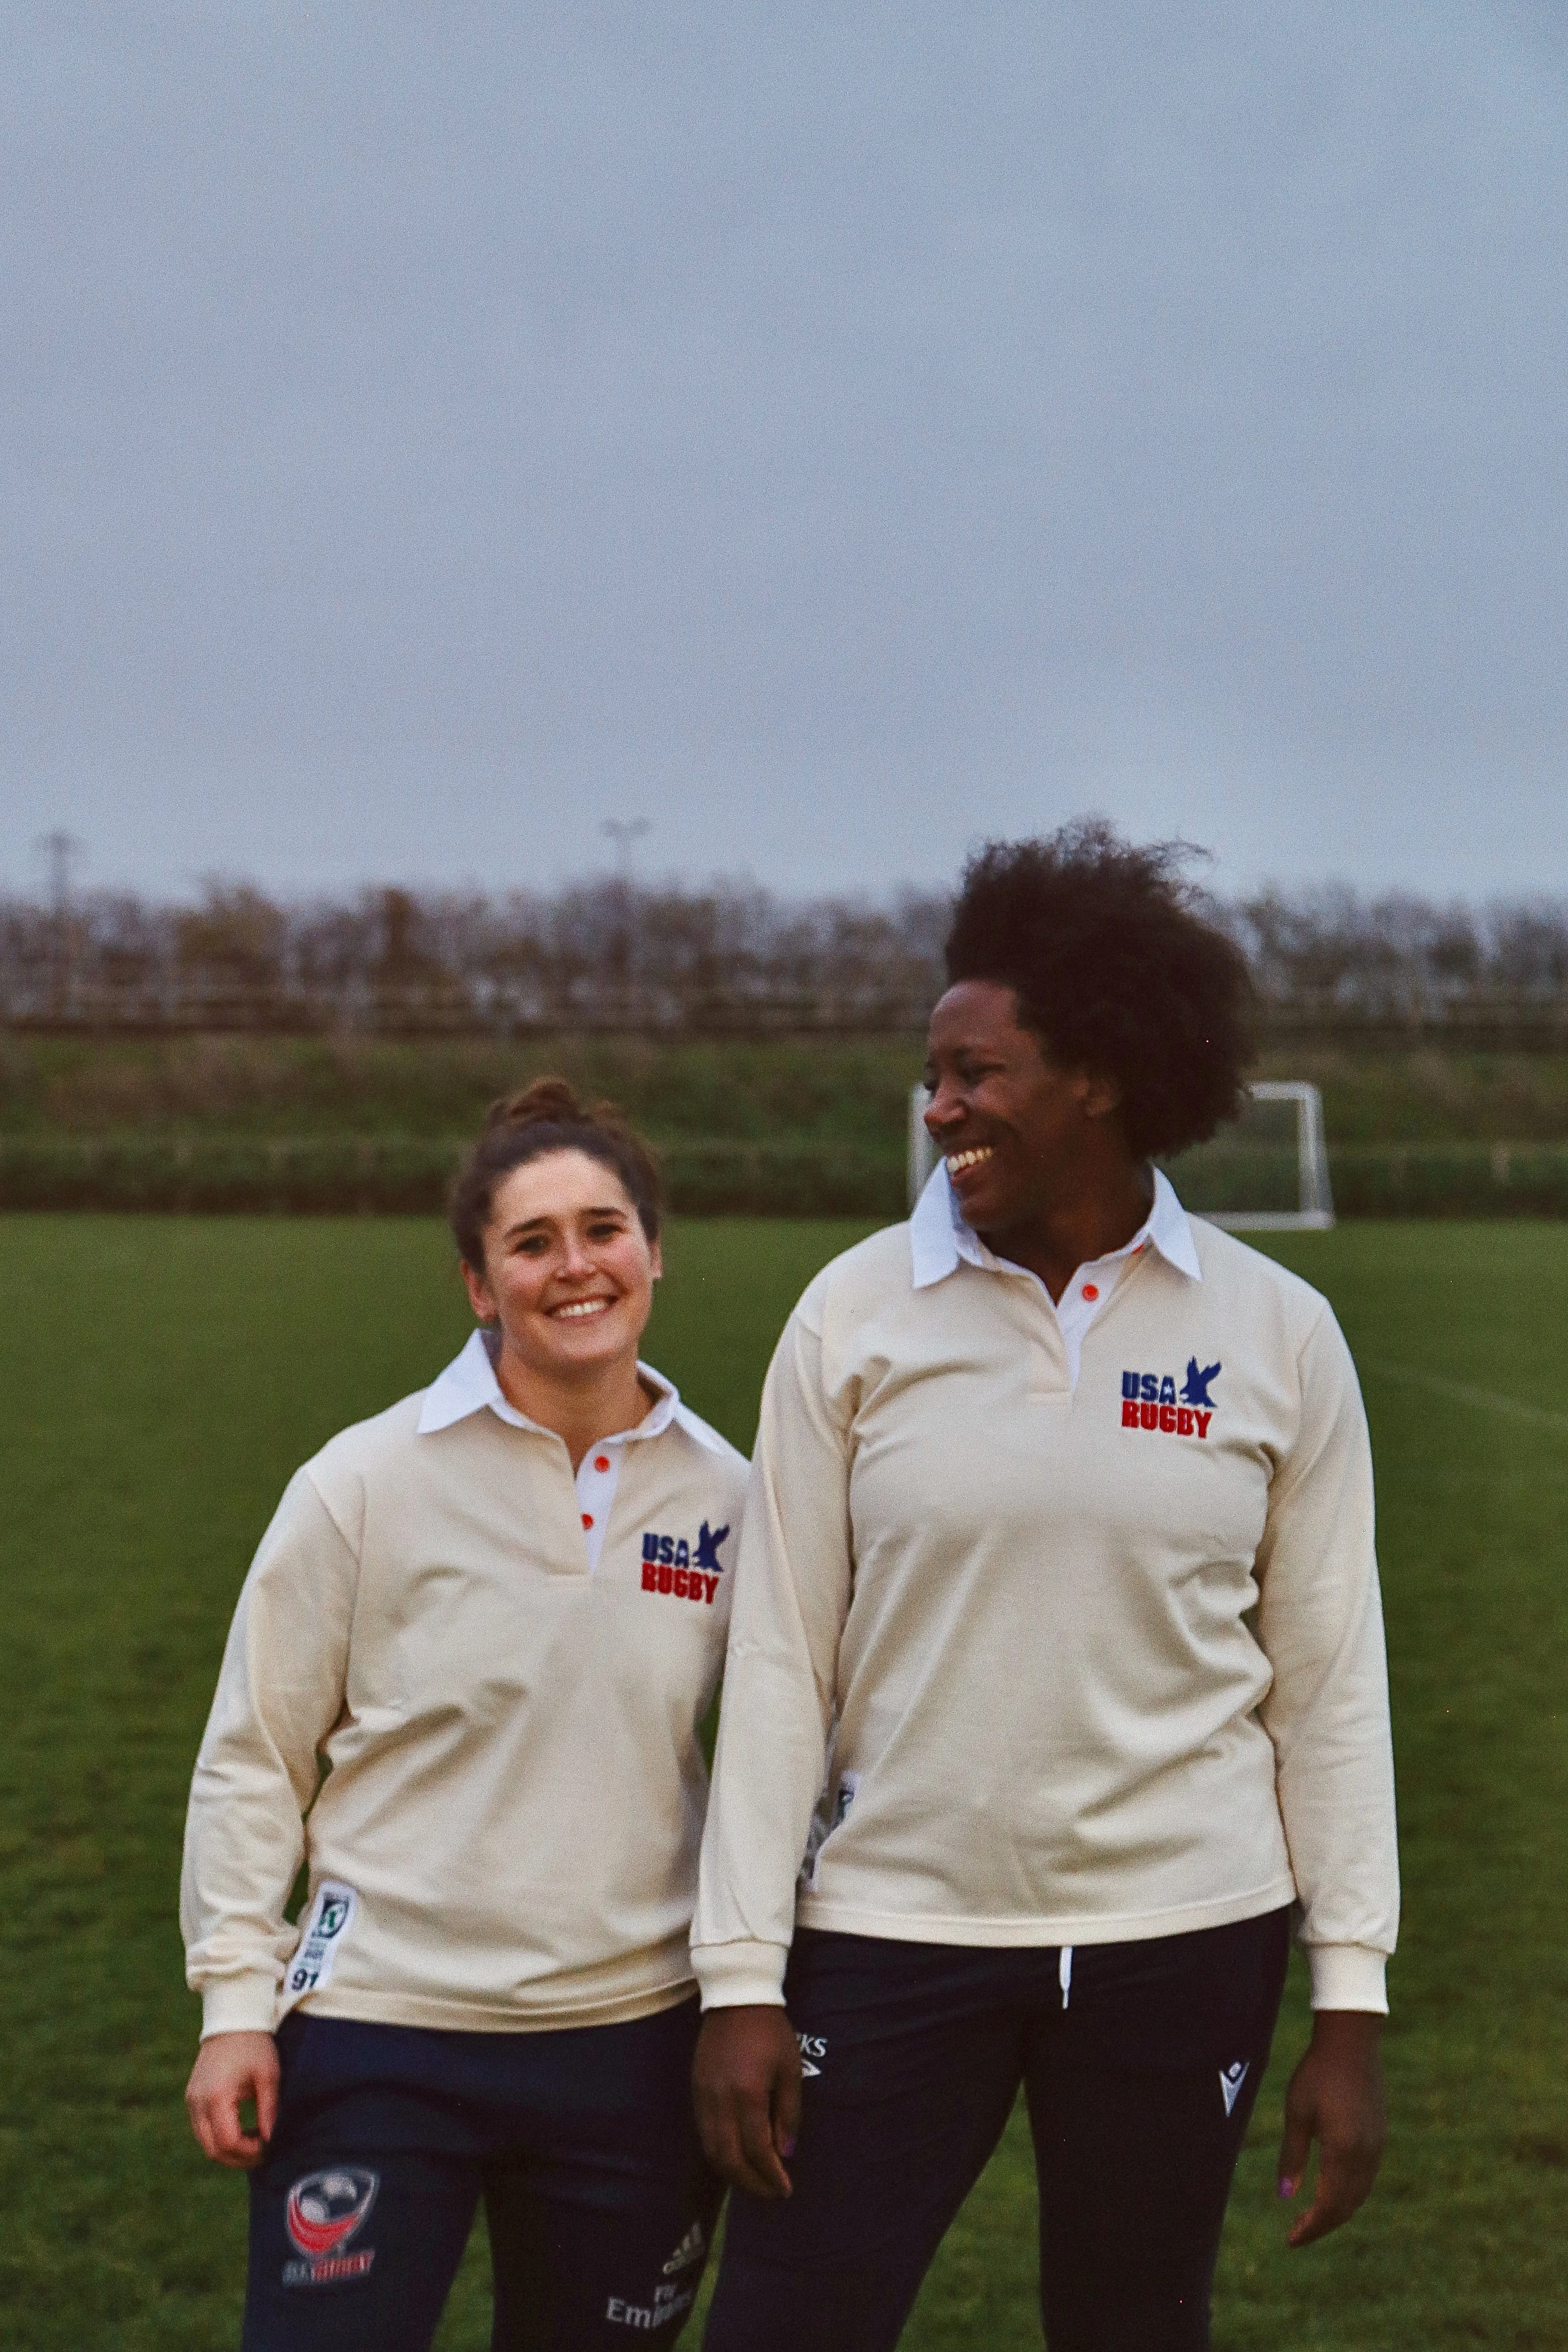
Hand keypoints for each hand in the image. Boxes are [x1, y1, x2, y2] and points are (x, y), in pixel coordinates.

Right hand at [185, 2030, 280, 2168]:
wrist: (233, 2019)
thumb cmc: (254, 2045)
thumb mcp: (268, 2076)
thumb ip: (269, 2110)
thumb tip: (271, 2140)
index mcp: (216, 2096)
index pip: (228, 2141)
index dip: (248, 2152)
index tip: (268, 2147)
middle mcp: (197, 2102)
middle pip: (212, 2149)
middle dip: (237, 2158)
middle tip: (262, 2154)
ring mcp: (191, 2100)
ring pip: (205, 2142)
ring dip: (228, 2150)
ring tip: (254, 2143)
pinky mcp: (192, 2097)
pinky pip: (202, 2128)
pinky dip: (219, 2136)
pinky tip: (241, 2131)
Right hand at [693, 2006, 801, 2198]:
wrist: (736, 1998)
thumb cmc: (771, 2032)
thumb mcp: (790, 2069)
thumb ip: (789, 2113)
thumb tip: (786, 2153)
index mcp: (747, 2094)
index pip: (757, 2149)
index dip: (771, 2174)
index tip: (786, 2189)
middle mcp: (720, 2100)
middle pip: (730, 2158)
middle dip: (751, 2183)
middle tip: (771, 2194)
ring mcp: (703, 2096)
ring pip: (712, 2150)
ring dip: (732, 2174)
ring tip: (753, 2182)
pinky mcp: (695, 2090)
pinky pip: (703, 2133)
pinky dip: (718, 2154)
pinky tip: (734, 2158)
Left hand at [1277, 2009, 1386, 2246]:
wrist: (1352, 2043)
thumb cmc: (1317, 2073)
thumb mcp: (1297, 2113)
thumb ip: (1292, 2156)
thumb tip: (1285, 2197)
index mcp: (1344, 2153)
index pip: (1328, 2206)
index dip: (1310, 2228)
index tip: (1290, 2240)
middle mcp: (1365, 2156)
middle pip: (1346, 2207)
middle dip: (1322, 2225)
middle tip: (1297, 2233)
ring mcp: (1376, 2147)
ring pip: (1359, 2194)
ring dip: (1337, 2210)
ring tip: (1311, 2216)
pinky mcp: (1379, 2136)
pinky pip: (1366, 2178)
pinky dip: (1349, 2193)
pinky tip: (1332, 2188)